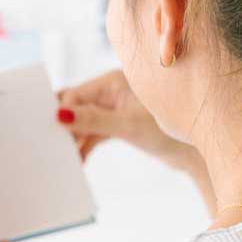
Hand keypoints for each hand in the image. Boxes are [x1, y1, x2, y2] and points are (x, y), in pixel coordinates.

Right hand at [57, 69, 193, 168]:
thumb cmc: (169, 131)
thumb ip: (94, 120)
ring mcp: (117, 106)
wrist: (196, 150)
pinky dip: (86, 143)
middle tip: (46, 144)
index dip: (60, 111)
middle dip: (63, 123)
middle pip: (78, 104)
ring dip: (74, 138)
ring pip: (85, 120)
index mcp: (114, 80)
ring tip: (61, 159)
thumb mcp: (128, 126)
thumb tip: (60, 114)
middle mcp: (114, 89)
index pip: (76, 93)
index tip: (46, 131)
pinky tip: (78, 161)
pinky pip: (95, 131)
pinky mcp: (121, 122)